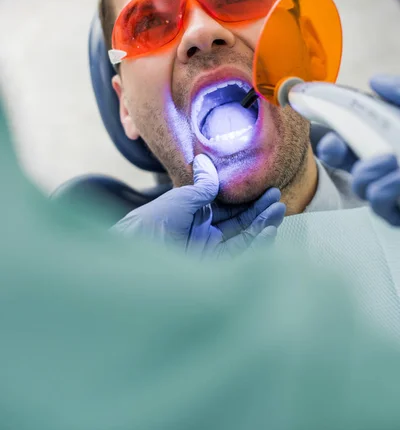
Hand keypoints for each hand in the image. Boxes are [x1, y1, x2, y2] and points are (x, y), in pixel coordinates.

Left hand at [113, 154, 285, 257]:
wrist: (138, 251)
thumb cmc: (155, 221)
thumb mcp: (182, 198)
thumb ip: (203, 186)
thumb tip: (205, 160)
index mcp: (194, 215)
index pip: (227, 207)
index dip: (246, 199)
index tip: (266, 188)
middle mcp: (203, 233)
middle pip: (238, 222)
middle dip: (258, 210)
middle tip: (278, 198)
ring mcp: (208, 251)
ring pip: (242, 238)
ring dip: (261, 224)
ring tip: (279, 210)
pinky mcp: (212, 268)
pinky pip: (238, 256)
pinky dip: (255, 245)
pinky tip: (268, 231)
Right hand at [317, 74, 399, 225]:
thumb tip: (377, 82)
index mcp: (391, 144)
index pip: (354, 143)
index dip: (334, 139)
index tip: (329, 133)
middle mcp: (392, 170)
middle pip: (349, 163)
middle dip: (337, 155)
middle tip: (340, 145)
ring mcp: (398, 195)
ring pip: (364, 189)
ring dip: (367, 174)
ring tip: (388, 160)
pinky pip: (384, 209)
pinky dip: (384, 191)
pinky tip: (397, 178)